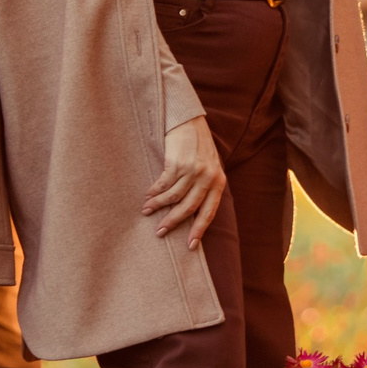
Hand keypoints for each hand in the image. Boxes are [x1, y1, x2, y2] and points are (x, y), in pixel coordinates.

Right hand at [142, 114, 226, 247]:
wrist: (190, 122)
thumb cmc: (199, 147)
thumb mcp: (210, 167)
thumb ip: (206, 187)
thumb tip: (192, 213)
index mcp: (219, 182)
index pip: (209, 212)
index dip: (199, 230)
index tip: (190, 245)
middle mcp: (208, 178)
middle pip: (189, 208)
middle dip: (172, 222)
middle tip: (160, 232)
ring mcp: (193, 171)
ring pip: (173, 197)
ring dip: (158, 206)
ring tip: (147, 210)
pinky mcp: (178, 163)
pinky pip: (164, 184)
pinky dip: (155, 192)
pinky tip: (149, 195)